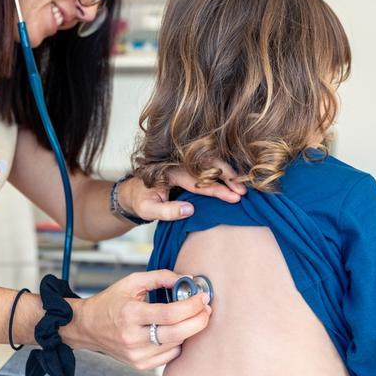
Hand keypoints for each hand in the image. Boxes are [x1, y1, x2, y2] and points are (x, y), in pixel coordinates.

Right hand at [65, 269, 211, 369]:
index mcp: (130, 314)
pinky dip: (178, 343)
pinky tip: (175, 331)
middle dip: (199, 320)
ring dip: (189, 330)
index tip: (203, 297)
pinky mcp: (140, 364)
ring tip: (190, 317)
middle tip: (207, 309)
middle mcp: (133, 337)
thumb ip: (160, 277)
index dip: (191, 305)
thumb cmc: (111, 302)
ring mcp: (136, 355)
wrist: (88, 327)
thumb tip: (186, 279)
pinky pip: (170, 356)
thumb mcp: (131, 282)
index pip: (169, 313)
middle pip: (177, 333)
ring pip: (176, 345)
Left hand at [122, 160, 246, 221]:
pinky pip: (206, 167)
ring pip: (209, 164)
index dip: (218, 189)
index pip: (199, 181)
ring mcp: (183, 164)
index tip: (234, 197)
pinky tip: (232, 181)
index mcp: (169, 172)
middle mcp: (178, 164)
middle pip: (208, 166)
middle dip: (227, 177)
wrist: (132, 192)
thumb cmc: (140, 202)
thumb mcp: (149, 210)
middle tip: (243, 191)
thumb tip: (191, 210)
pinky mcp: (186, 168)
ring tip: (241, 186)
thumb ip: (168, 211)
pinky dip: (220, 172)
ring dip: (226, 174)